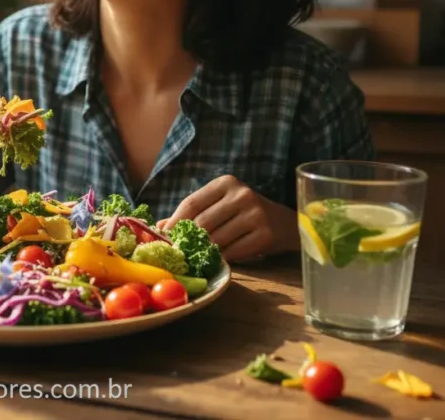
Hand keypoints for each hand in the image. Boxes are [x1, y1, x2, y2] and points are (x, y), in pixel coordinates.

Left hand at [158, 175, 298, 262]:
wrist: (286, 224)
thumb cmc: (245, 214)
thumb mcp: (220, 206)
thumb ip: (193, 213)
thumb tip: (158, 227)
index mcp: (226, 183)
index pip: (192, 202)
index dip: (175, 221)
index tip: (163, 236)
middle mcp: (242, 195)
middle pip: (202, 222)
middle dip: (187, 240)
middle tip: (178, 252)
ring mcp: (256, 214)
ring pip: (217, 239)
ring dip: (204, 251)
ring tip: (196, 257)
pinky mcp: (265, 235)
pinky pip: (234, 252)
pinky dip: (223, 258)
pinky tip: (219, 260)